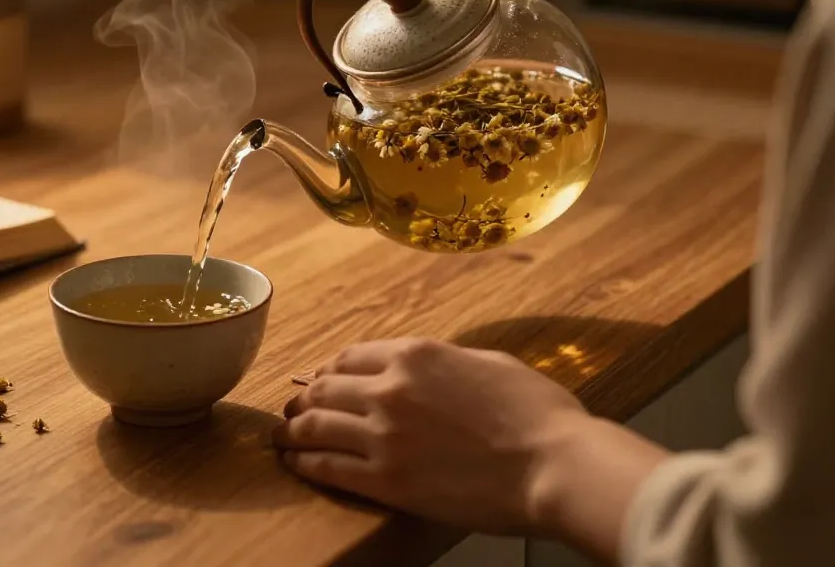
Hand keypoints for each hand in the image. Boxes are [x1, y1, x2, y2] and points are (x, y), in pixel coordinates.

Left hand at [273, 337, 668, 559]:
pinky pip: (329, 467)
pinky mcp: (386, 479)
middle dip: (303, 397)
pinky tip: (296, 463)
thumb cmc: (537, 413)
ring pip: (315, 425)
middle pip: (325, 388)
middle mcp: (388, 388)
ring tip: (281, 437)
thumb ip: (445, 362)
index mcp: (415, 354)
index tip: (322, 378)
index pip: (352, 356)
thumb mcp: (488, 363)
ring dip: (292, 430)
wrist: (553, 463)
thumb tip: (428, 371)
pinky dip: (306, 463)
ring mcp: (382, 434)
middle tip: (293, 408)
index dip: (331, 368)